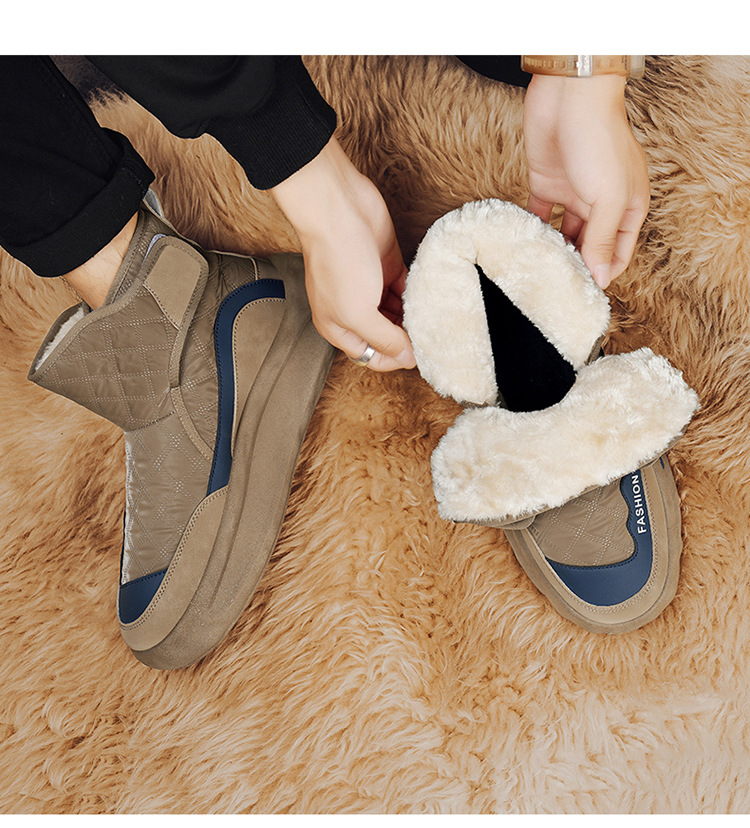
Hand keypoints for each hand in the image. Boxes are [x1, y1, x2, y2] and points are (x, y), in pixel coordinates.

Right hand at [270, 137, 414, 371]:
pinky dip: (418, 296)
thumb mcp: (358, 312)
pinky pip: (406, 289)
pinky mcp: (387, 265)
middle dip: (407, 340)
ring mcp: (371, 287)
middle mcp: (354, 310)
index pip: (370, 356)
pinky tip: (432, 300)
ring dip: (414, 318)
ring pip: (398, 313)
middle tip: (432, 339)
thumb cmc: (338, 261)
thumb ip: (383, 339)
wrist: (338, 208)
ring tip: (434, 321)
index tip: (418, 356)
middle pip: (386, 336)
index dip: (393, 359)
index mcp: (338, 326)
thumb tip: (406, 359)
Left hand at [523, 73, 649, 287]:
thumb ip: (603, 238)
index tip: (583, 294)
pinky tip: (522, 247)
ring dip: (553, 251)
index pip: (618, 253)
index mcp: (627, 207)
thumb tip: (601, 277)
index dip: (603, 273)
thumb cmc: (599, 139)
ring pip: (563, 234)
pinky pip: (537, 216)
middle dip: (576, 266)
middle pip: (589, 246)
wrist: (569, 94)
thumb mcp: (608, 196)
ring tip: (537, 272)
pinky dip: (531, 231)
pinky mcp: (545, 183)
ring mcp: (572, 194)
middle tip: (555, 289)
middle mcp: (600, 204)